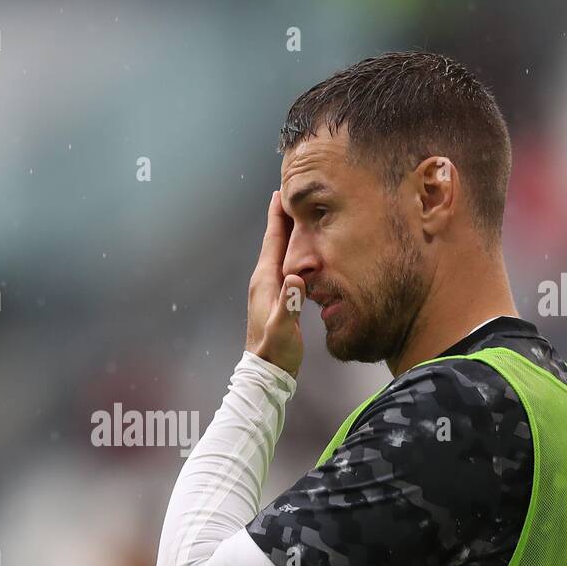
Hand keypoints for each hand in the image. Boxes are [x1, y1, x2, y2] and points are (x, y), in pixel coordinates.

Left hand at [246, 190, 305, 377]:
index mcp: (265, 281)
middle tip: (292, 194)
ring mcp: (269, 290)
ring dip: (288, 234)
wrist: (267, 372)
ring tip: (300, 216)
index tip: (280, 192)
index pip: (271, 241)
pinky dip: (292, 253)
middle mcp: (264, 281)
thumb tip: (296, 278)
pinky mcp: (277, 298)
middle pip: (274, 242)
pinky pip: (284, 266)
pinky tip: (302, 252)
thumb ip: (289, 304)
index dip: (276, 217)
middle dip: (282, 218)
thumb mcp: (283, 327)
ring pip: (279, 253)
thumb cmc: (275, 351)